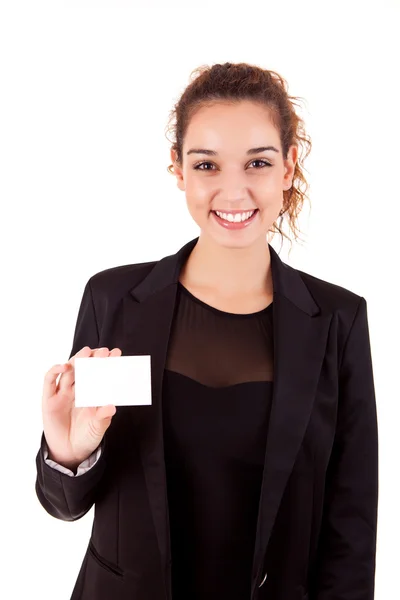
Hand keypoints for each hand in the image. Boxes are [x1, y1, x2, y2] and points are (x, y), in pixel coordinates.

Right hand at [42, 346, 120, 469]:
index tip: (117, 354)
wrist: (69, 452)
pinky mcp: (49, 398)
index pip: (100, 373)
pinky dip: (55, 370)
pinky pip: (50, 381)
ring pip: (69, 370)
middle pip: (85, 368)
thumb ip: (103, 417)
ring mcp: (63, 392)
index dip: (107, 363)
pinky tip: (64, 366)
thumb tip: (112, 406)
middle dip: (94, 358)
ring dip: (77, 359)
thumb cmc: (87, 436)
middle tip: (104, 351)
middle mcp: (78, 389)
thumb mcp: (98, 427)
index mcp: (92, 393)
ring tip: (87, 352)